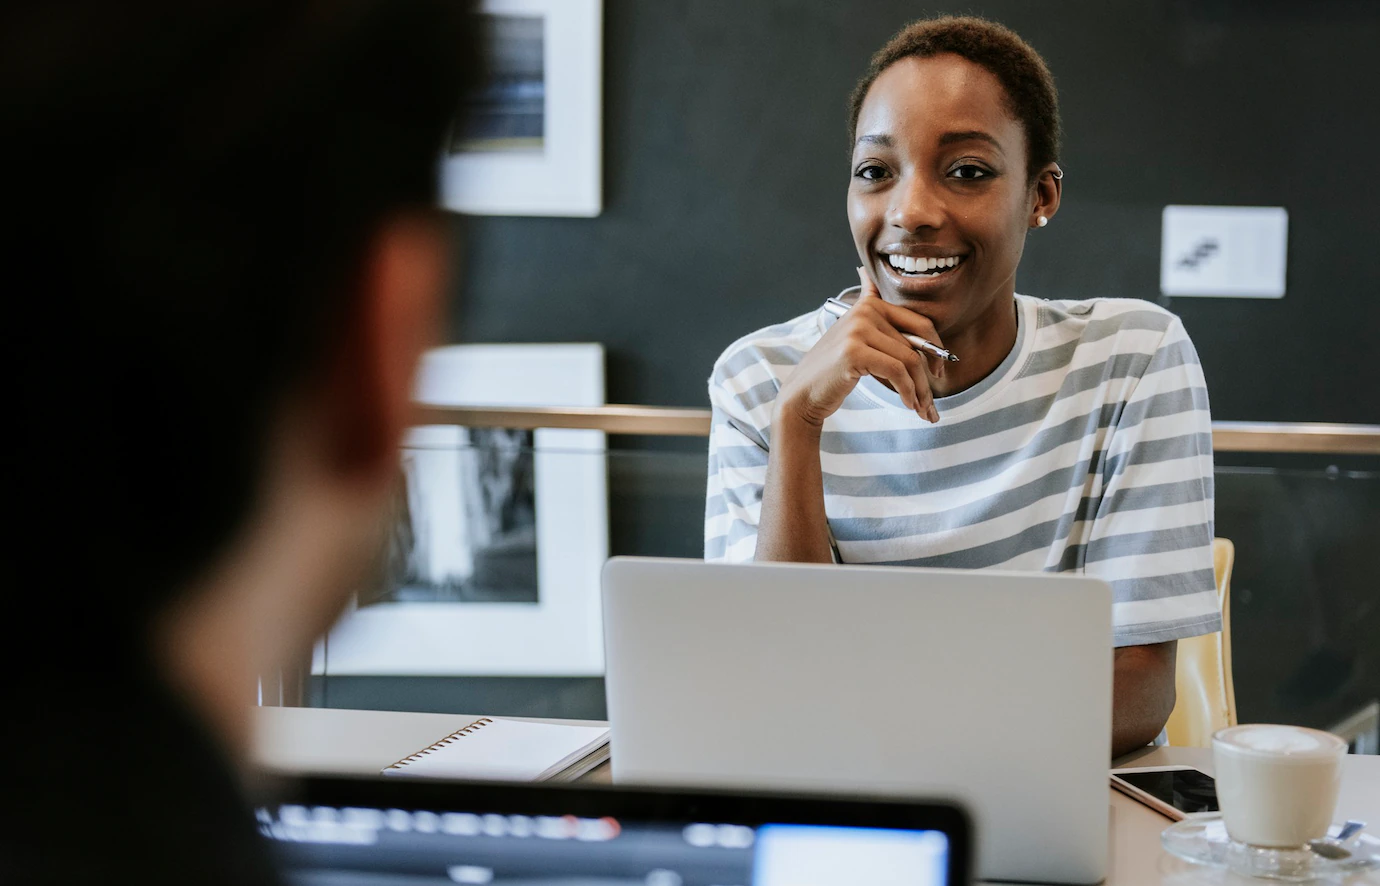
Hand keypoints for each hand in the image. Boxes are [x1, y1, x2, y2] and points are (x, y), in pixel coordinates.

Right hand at [776, 267, 947, 426]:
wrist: (802, 395)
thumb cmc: (833, 373)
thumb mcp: (857, 341)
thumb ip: (877, 322)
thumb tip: (873, 279)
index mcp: (869, 305)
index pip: (919, 322)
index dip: (935, 349)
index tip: (939, 372)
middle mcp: (864, 311)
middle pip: (916, 344)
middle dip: (929, 377)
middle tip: (931, 402)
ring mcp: (857, 329)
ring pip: (909, 360)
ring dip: (920, 390)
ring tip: (921, 409)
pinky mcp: (854, 351)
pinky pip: (897, 371)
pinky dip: (908, 391)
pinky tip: (908, 404)